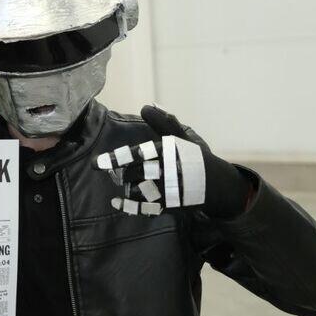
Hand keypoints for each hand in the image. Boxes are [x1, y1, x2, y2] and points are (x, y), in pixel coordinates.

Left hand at [95, 105, 250, 218]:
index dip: (116, 159)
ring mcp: (168, 191)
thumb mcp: (182, 137)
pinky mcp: (170, 206)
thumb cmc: (196, 157)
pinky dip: (129, 207)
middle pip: (134, 174)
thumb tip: (147, 106)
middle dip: (123, 173)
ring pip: (137, 191)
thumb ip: (163, 123)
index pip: (137, 155)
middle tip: (118, 172)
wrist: (218, 185)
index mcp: (167, 152)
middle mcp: (166, 171)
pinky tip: (117, 202)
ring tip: (125, 184)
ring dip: (127, 188)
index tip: (97, 164)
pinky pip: (145, 208)